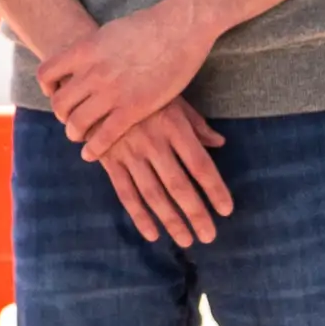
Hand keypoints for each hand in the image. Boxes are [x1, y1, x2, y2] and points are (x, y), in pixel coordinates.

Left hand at [35, 2, 211, 155]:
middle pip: (59, 104)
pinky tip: (92, 153)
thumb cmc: (151, 25)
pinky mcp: (133, 109)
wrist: (180, 26)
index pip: (46, 74)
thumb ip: (94, 48)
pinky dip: (93, 149)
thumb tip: (86, 55)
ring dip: (74, 134)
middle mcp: (93, 72)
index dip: (47, 88)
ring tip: (80, 137)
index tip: (55, 93)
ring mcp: (112, 92)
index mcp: (85, 50)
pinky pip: (103, 136)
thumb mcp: (110, 31)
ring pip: (77, 124)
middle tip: (71, 119)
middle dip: (62, 115)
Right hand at [92, 100, 231, 246]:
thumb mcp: (173, 99)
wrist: (97, 85)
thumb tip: (220, 144)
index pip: (200, 164)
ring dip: (171, 220)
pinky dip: (139, 216)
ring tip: (186, 240)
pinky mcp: (110, 161)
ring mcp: (129, 153)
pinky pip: (126, 194)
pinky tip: (153, 234)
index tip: (226, 210)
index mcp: (174, 125)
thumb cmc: (143, 91)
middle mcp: (153, 142)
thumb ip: (196, 124)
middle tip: (209, 236)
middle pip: (178, 185)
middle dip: (195, 214)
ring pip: (153, 195)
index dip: (215, 189)